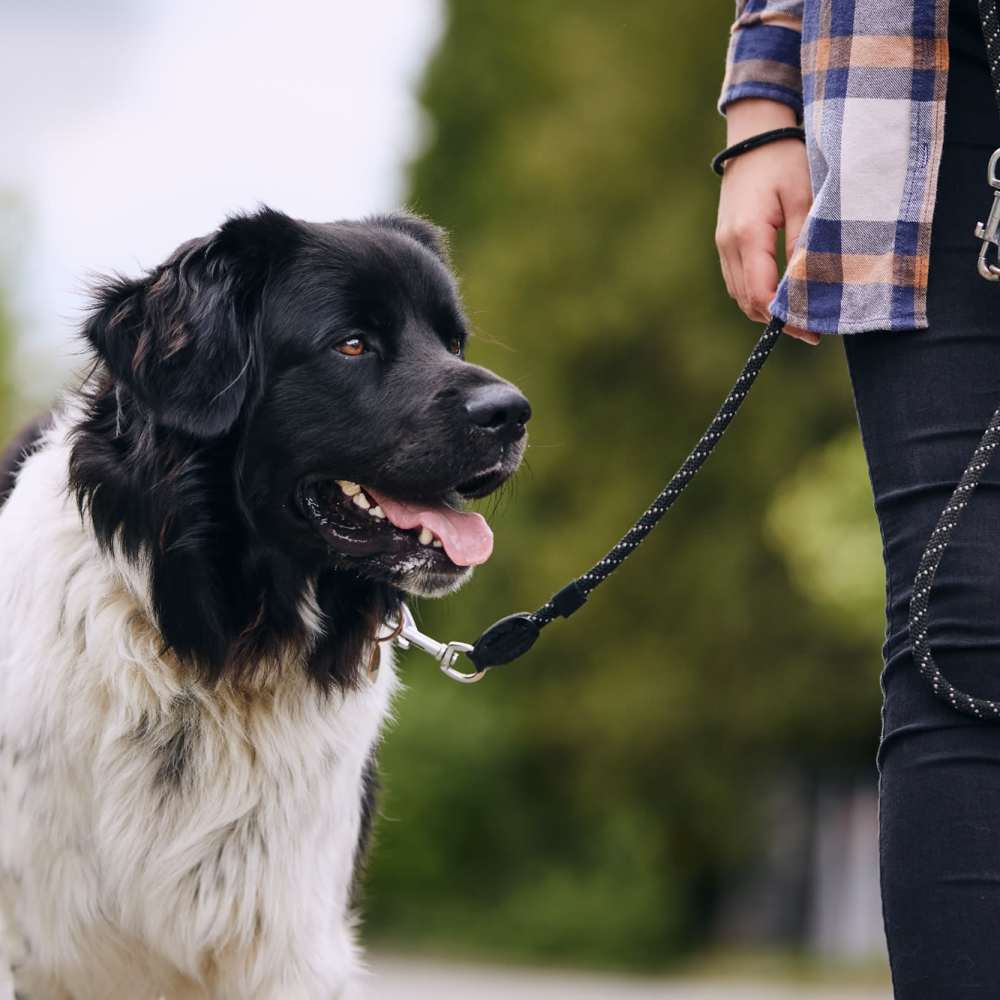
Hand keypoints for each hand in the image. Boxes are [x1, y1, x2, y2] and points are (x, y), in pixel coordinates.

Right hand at [715, 99, 817, 345]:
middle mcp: (729, 245)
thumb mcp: (805, 197)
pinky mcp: (725, 242)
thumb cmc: (785, 161)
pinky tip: (779, 296)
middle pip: (747, 301)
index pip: (761, 293)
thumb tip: (806, 284)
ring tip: (797, 316)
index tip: (811, 330)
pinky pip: (737, 281)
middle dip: (776, 320)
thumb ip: (804, 241)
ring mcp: (723, 245)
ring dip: (765, 310)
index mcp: (748, 235)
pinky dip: (756, 295)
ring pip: (739, 295)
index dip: (785, 318)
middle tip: (809, 330)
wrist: (754, 137)